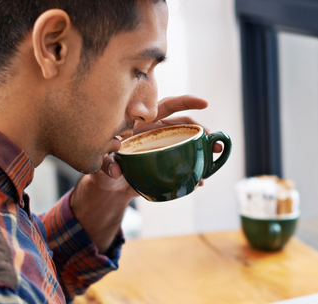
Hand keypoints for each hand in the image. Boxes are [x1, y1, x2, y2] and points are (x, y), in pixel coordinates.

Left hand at [104, 95, 222, 188]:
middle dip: (201, 129)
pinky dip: (193, 172)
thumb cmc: (103, 168)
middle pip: (182, 124)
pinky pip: (183, 165)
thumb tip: (115, 168)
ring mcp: (163, 149)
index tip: (204, 103)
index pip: (165, 106)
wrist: (109, 187)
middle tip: (214, 139)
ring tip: (216, 155)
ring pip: (187, 143)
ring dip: (204, 148)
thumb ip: (105, 163)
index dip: (185, 102)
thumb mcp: (101, 164)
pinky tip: (201, 180)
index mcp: (142, 123)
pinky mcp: (166, 165)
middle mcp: (155, 132)